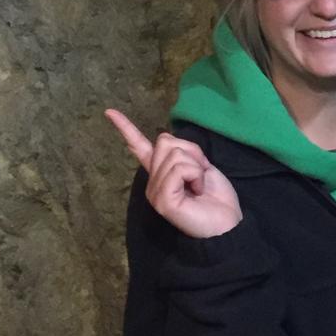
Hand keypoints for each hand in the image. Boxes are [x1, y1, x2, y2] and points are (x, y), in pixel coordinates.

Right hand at [106, 109, 242, 238]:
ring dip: (195, 166)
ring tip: (198, 186)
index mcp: (160, 172)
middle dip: (190, 152)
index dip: (125, 128)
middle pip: (165, 141)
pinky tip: (197, 190)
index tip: (108, 111)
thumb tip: (165, 139)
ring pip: (174, 154)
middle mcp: (152, 182)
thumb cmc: (216, 196)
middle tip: (198, 176)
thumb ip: (184, 152)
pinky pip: (179, 169)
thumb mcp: (202, 165)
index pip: (139, 146)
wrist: (226, 224)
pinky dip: (195, 174)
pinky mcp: (162, 200)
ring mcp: (155, 192)